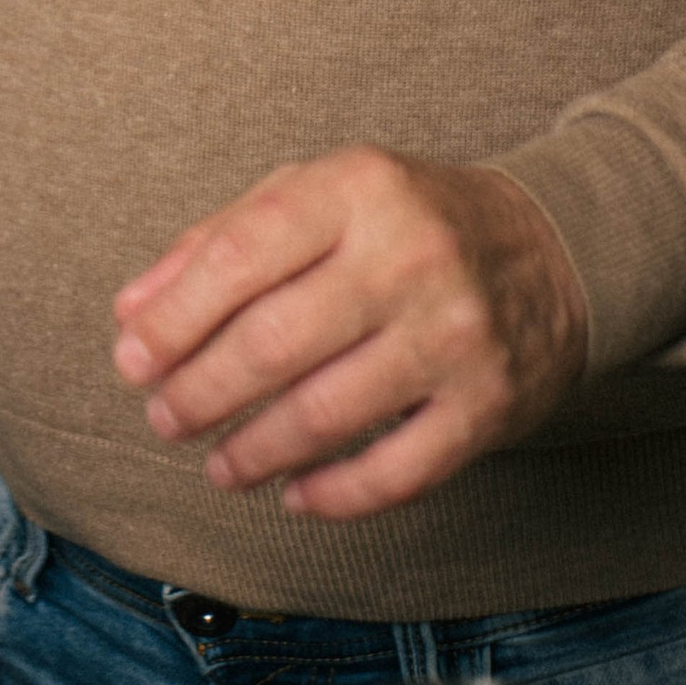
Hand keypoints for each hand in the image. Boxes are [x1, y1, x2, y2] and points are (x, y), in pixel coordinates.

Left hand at [110, 149, 587, 520]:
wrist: (556, 248)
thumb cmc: (405, 221)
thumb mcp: (316, 195)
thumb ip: (219, 242)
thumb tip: (132, 314)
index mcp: (356, 189)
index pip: (240, 256)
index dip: (173, 319)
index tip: (130, 361)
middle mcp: (409, 257)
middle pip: (274, 343)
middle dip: (200, 392)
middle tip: (164, 418)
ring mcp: (454, 335)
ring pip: (327, 415)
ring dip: (254, 452)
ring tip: (217, 465)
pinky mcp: (490, 406)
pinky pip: (397, 472)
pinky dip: (334, 495)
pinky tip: (294, 495)